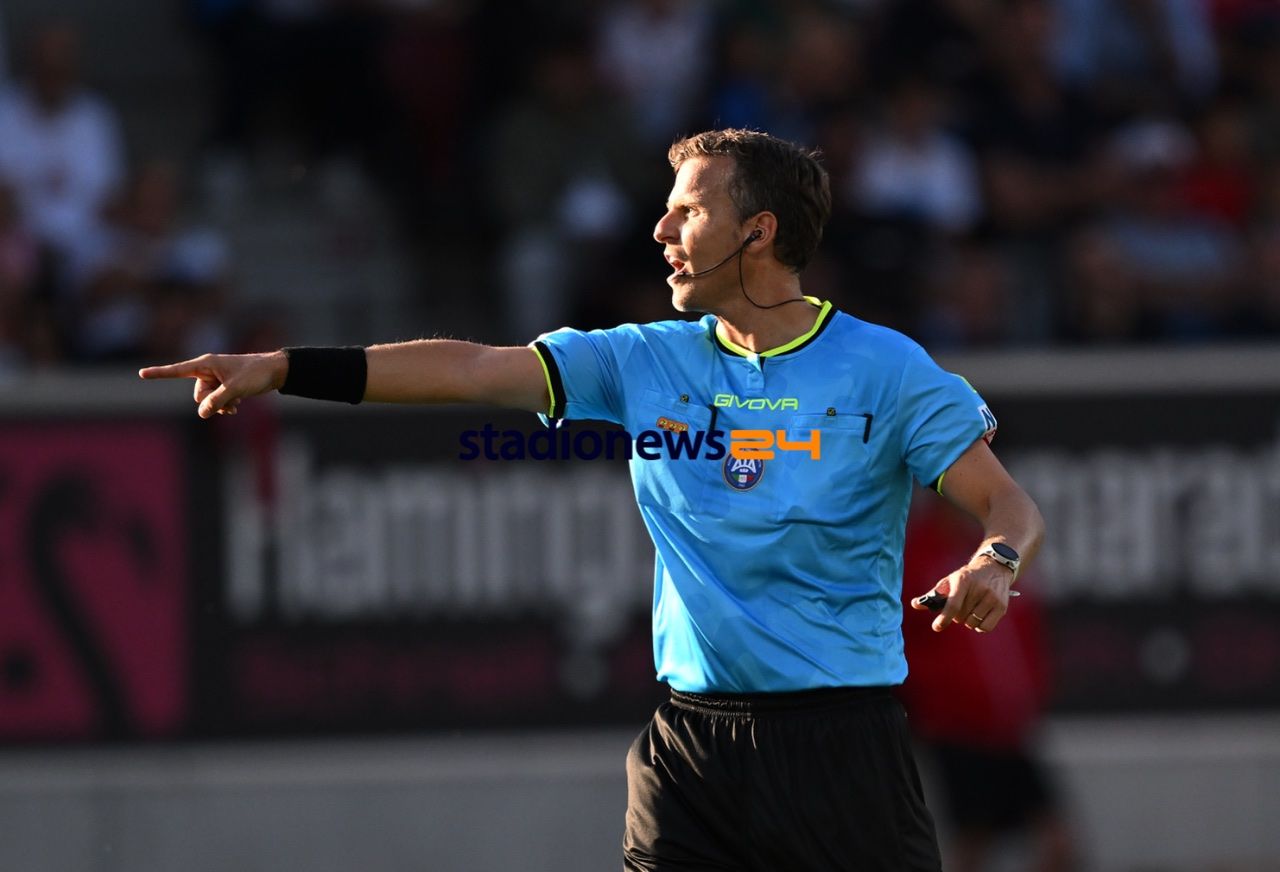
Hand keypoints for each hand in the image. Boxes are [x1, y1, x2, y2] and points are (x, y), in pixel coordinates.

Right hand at [138, 351, 287, 417]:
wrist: (274, 372)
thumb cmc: (255, 374)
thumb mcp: (235, 389)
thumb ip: (217, 401)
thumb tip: (201, 413)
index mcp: (206, 364)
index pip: (178, 370)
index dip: (159, 373)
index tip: (141, 373)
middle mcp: (207, 371)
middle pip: (197, 395)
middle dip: (211, 402)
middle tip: (230, 398)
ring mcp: (215, 379)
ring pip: (207, 401)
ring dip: (220, 406)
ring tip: (236, 403)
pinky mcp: (223, 387)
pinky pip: (215, 402)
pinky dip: (224, 406)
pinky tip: (237, 406)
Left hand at [911, 556, 1013, 632]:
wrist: (994, 567)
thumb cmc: (967, 577)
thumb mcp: (950, 580)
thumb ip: (933, 595)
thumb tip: (915, 604)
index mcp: (963, 580)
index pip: (953, 604)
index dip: (943, 618)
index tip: (936, 627)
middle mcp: (979, 589)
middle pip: (961, 617)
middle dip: (956, 615)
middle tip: (961, 605)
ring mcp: (992, 598)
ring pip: (972, 623)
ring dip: (968, 621)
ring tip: (971, 608)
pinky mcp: (1002, 606)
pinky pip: (985, 628)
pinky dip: (979, 626)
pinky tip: (979, 615)